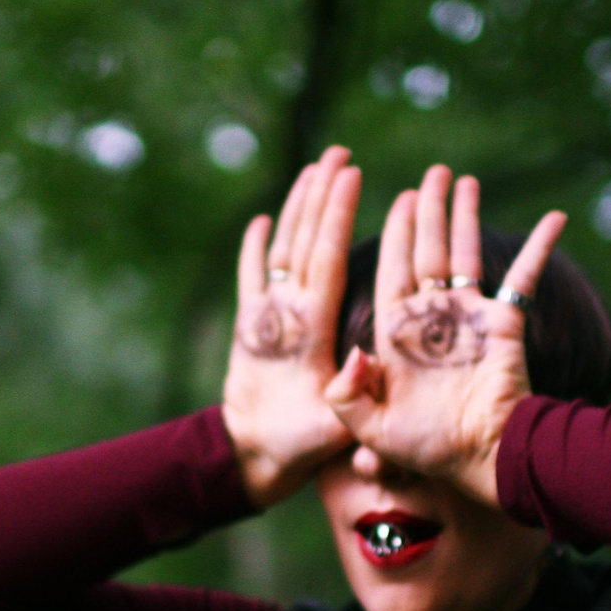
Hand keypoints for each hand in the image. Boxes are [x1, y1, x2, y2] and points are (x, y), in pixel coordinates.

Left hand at [221, 147, 363, 506]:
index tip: (352, 174)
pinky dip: (254, 247)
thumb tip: (362, 361)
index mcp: (310, 327)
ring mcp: (264, 315)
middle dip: (320, 193)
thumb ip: (354, 394)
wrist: (248, 458)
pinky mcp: (248, 326)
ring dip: (295, 206)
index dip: (337, 214)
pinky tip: (261, 220)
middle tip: (338, 152)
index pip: (326, 257)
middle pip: (304, 239)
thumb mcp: (339, 426)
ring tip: (313, 168)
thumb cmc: (302, 444)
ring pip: (280, 248)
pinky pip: (250, 277)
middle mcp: (284, 311)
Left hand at [324, 166, 565, 507]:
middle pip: (425, 250)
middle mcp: (432, 318)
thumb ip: (348, 395)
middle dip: (426, 211)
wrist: (482, 459)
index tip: (396, 200)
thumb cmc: (426, 449)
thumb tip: (353, 352)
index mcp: (396, 334)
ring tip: (464, 180)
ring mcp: (469, 317)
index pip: (391, 270)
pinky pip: (525, 277)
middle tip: (430, 174)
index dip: (393, 234)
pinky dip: (540, 246)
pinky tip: (554, 217)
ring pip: (465, 253)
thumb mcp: (370, 429)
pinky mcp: (505, 323)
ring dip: (465, 216)